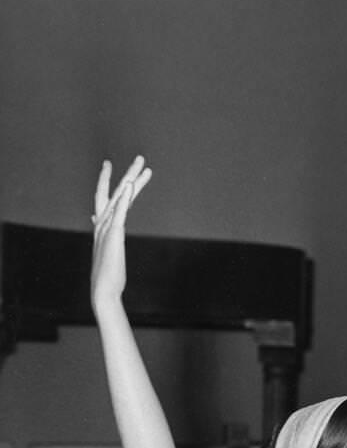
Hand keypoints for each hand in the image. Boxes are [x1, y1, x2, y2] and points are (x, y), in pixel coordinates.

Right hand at [90, 156, 151, 308]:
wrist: (104, 289)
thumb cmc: (109, 275)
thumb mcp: (109, 251)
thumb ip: (107, 237)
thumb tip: (103, 226)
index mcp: (103, 225)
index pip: (108, 198)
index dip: (110, 180)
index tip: (111, 165)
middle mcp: (103, 222)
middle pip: (116, 191)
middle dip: (129, 173)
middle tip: (140, 158)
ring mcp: (108, 227)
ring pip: (120, 197)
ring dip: (132, 179)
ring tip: (142, 164)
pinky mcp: (114, 234)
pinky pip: (120, 212)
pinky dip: (125, 197)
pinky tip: (130, 184)